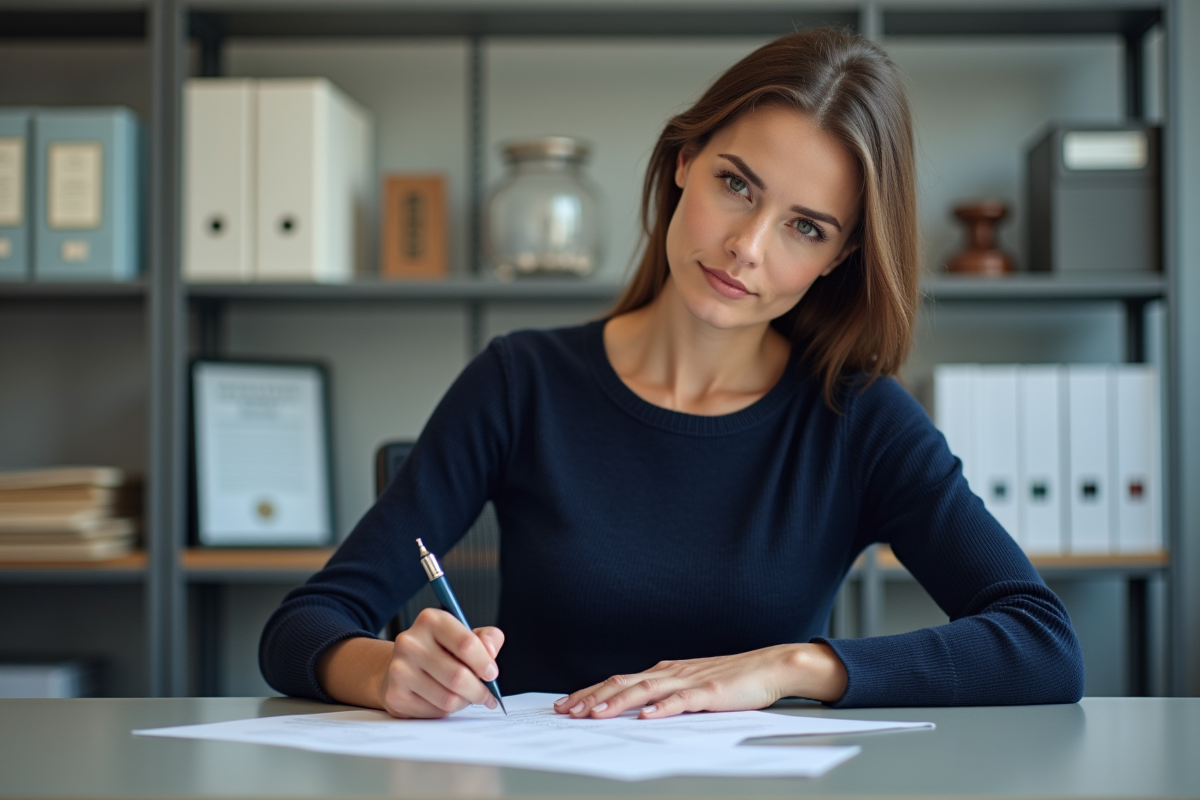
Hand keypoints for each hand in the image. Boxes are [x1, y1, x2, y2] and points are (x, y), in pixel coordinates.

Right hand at [372, 608, 504, 718]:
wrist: (400, 667)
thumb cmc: (439, 651)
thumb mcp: (464, 635)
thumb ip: (486, 638)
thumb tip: (491, 651)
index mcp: (431, 621)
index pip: (466, 644)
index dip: (485, 663)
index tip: (491, 673)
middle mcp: (410, 642)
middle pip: (458, 676)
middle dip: (479, 690)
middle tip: (486, 694)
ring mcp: (399, 670)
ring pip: (448, 698)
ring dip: (464, 701)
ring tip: (465, 696)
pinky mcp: (395, 695)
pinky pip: (434, 712)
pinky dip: (446, 711)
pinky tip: (444, 701)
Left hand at [552, 643, 846, 719]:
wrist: (769, 666)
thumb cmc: (732, 679)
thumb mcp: (690, 686)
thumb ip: (665, 696)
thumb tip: (636, 710)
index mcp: (664, 672)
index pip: (618, 682)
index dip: (590, 692)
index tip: (567, 704)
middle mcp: (670, 672)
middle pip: (622, 683)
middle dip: (591, 697)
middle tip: (566, 710)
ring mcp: (689, 680)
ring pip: (645, 690)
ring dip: (616, 702)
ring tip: (594, 713)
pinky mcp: (710, 691)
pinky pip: (681, 700)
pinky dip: (662, 708)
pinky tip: (646, 716)